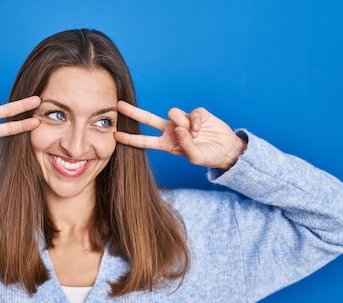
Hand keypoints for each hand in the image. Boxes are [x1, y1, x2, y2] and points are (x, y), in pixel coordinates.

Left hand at [114, 101, 246, 169]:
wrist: (227, 150)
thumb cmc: (209, 156)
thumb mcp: (195, 157)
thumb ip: (185, 145)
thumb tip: (179, 128)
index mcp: (167, 144)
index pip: (145, 141)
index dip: (131, 138)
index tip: (116, 135)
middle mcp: (172, 131)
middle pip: (148, 119)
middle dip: (134, 112)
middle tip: (119, 105)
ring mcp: (183, 121)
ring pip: (172, 113)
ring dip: (182, 123)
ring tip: (194, 134)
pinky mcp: (195, 114)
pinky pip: (190, 113)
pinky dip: (195, 121)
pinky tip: (200, 129)